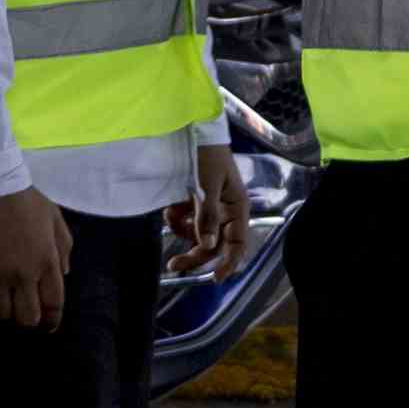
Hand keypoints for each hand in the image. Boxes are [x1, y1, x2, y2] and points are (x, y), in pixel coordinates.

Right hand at [0, 189, 69, 333]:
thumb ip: (64, 248)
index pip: (53, 304)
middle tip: (25, 312)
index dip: (52, 320)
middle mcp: (24, 273)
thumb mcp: (55, 219)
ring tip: (5, 302)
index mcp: (46, 261)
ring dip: (5, 312)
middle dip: (29, 320)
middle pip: (27, 318)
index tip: (49, 326)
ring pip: (1, 313)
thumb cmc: (26, 201)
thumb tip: (64, 273)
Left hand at [166, 146, 251, 278]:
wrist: (191, 128)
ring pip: (197, 235)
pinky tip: (171, 207)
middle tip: (172, 265)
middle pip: (214, 244)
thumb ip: (207, 215)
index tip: (215, 279)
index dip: (229, 262)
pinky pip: (185, 221)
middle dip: (194, 254)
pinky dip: (177, 218)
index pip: (238, 243)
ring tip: (170, 216)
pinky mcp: (193, 202)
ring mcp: (208, 207)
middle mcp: (225, 211)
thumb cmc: (206, 153)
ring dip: (182, 232)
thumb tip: (209, 246)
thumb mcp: (206, 184)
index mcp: (236, 207)